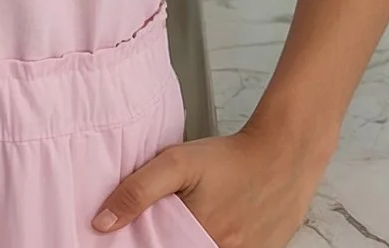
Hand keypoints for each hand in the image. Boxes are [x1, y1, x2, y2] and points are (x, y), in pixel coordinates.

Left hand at [90, 126, 328, 247]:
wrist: (286, 150)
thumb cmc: (232, 156)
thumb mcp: (176, 162)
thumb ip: (137, 191)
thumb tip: (102, 223)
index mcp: (199, 238)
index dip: (153, 241)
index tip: (150, 232)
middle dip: (177, 239)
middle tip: (181, 216)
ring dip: (199, 238)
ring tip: (207, 214)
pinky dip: (225, 239)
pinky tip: (226, 219)